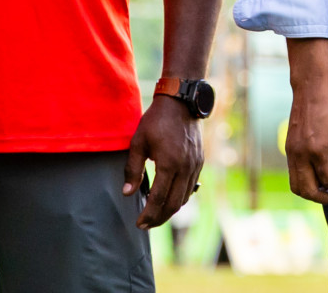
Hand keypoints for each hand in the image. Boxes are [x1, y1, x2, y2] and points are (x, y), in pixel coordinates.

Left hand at [123, 97, 202, 228]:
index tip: (138, 224)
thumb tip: (127, 193)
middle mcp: (185, 168)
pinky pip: (191, 187)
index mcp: (168, 163)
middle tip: (146, 225)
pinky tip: (169, 199)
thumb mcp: (138, 142)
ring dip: (170, 210)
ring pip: (184, 198)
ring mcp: (195, 165)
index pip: (158, 199)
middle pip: (173, 204)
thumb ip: (133, 169)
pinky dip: (180, 198)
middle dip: (159, 218)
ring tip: (156, 215)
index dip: (148, 215)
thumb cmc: (156, 121)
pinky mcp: (199, 162)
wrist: (182, 102)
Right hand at [284, 56, 327, 204]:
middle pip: (309, 191)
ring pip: (297, 186)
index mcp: (318, 151)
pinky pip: (293, 174)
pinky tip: (318, 175)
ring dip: (312, 193)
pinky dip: (304, 181)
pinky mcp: (288, 148)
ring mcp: (291, 152)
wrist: (312, 86)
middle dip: (325, 198)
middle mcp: (301, 155)